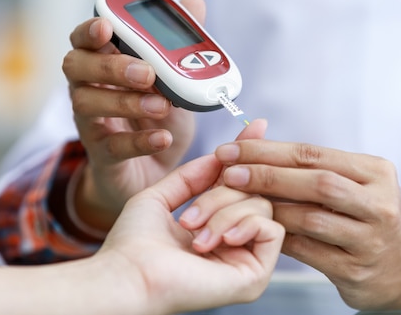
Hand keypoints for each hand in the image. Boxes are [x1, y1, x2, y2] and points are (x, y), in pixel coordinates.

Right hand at [62, 0, 205, 230]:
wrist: (157, 171)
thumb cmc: (159, 115)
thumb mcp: (175, 79)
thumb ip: (180, 42)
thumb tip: (193, 1)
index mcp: (102, 63)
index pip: (82, 39)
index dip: (89, 30)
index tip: (106, 26)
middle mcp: (87, 89)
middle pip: (76, 67)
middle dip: (110, 66)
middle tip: (147, 72)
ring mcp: (91, 124)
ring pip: (86, 105)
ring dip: (125, 101)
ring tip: (162, 105)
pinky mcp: (103, 157)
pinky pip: (112, 147)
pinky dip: (139, 141)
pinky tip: (162, 137)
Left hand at [97, 134, 283, 313]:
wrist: (128, 274)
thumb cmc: (134, 243)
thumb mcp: (162, 195)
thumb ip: (195, 173)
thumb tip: (227, 151)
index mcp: (215, 228)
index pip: (244, 187)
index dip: (250, 157)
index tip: (257, 125)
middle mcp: (235, 243)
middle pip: (254, 193)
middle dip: (222, 193)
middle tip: (189, 216)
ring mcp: (247, 260)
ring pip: (263, 208)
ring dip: (224, 212)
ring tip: (193, 234)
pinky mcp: (256, 276)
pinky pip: (273, 230)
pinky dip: (245, 224)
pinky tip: (218, 240)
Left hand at [214, 139, 400, 309]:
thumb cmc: (366, 214)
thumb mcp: (352, 181)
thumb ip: (311, 165)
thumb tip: (253, 139)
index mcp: (375, 172)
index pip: (314, 154)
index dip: (269, 151)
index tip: (232, 150)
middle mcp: (378, 203)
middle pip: (317, 182)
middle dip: (267, 175)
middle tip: (229, 173)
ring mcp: (370, 239)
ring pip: (311, 218)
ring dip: (269, 209)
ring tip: (237, 203)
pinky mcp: (357, 271)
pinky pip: (309, 252)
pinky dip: (280, 238)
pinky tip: (258, 231)